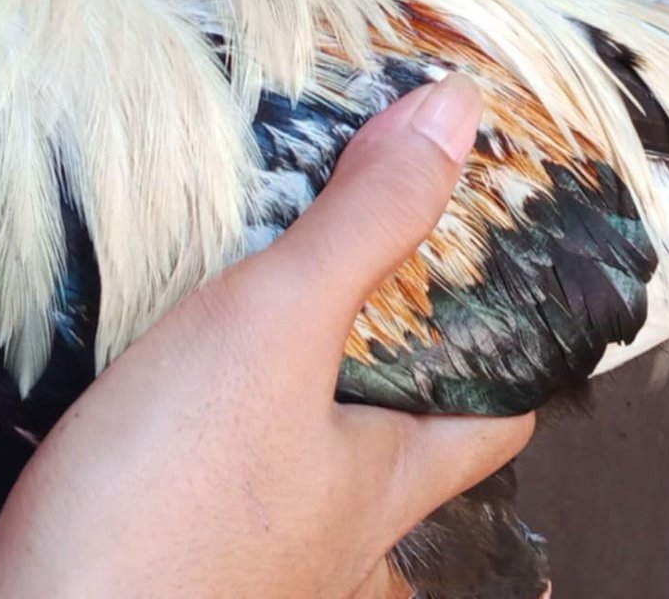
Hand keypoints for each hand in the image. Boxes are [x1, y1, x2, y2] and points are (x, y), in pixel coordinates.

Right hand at [0, 73, 534, 597]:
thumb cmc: (162, 513)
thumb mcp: (272, 332)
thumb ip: (360, 227)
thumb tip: (453, 116)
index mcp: (387, 482)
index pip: (499, 409)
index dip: (511, 338)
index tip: (496, 255)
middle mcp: (338, 532)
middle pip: (400, 428)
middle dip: (388, 345)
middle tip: (362, 248)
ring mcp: (253, 551)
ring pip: (302, 453)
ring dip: (288, 382)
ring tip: (259, 291)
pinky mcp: (167, 552)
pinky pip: (210, 477)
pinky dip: (199, 423)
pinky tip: (158, 380)